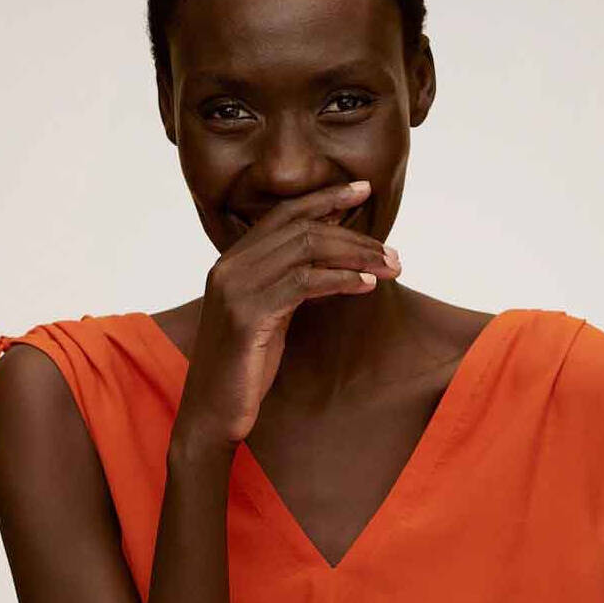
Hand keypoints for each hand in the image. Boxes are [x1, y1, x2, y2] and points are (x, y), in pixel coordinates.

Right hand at [174, 177, 401, 447]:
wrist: (211, 413)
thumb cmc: (245, 368)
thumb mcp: (271, 316)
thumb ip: (291, 285)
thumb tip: (334, 260)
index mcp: (233, 262)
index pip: (284, 214)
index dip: (325, 197)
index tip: (362, 189)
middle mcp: (229, 267)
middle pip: (301, 229)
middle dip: (353, 235)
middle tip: (392, 251)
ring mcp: (235, 289)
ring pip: (306, 250)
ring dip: (356, 255)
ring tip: (390, 267)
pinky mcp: (247, 316)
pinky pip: (304, 284)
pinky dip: (340, 279)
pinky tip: (366, 285)